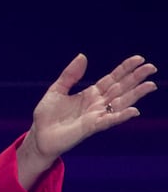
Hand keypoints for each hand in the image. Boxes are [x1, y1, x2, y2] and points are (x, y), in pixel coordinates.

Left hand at [18, 53, 156, 188]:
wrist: (39, 135)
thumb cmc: (47, 115)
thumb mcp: (57, 90)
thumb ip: (70, 75)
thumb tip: (83, 56)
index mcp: (91, 93)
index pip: (112, 78)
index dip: (125, 69)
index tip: (139, 59)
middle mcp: (98, 103)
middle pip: (121, 88)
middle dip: (136, 78)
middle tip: (151, 67)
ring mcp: (96, 115)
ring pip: (121, 103)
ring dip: (136, 94)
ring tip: (151, 85)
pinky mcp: (91, 127)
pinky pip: (109, 121)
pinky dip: (121, 116)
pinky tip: (134, 110)